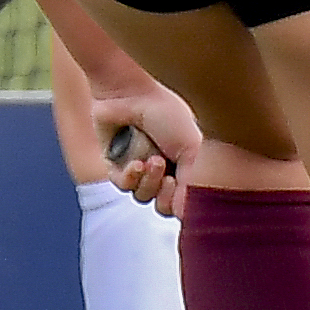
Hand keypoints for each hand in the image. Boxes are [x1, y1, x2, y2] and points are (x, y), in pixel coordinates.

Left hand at [90, 87, 201, 215]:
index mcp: (185, 163)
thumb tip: (188, 213)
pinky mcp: (115, 166)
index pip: (185, 199)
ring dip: (148, 181)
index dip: (183, 200)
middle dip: (165, 192)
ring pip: (142, 197)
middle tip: (168, 176)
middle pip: (163, 204)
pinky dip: (129, 177)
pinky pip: (123, 186)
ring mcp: (139, 168)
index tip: (183, 186)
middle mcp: (163, 168)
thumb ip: (193, 183)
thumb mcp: (191, 149)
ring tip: (152, 161)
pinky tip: (134, 163)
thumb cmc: (165, 114)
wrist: (130, 96)